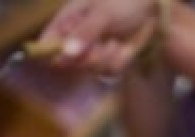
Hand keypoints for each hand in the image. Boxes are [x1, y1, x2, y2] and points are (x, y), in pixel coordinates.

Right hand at [40, 0, 155, 74]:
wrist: (148, 6)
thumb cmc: (121, 0)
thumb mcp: (102, 13)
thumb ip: (85, 33)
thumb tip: (67, 53)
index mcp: (66, 23)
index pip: (46, 43)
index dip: (50, 53)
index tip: (66, 55)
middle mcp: (76, 41)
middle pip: (70, 63)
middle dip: (87, 56)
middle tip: (101, 43)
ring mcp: (92, 53)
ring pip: (92, 69)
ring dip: (106, 56)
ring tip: (114, 40)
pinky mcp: (109, 62)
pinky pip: (109, 71)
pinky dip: (118, 60)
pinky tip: (122, 46)